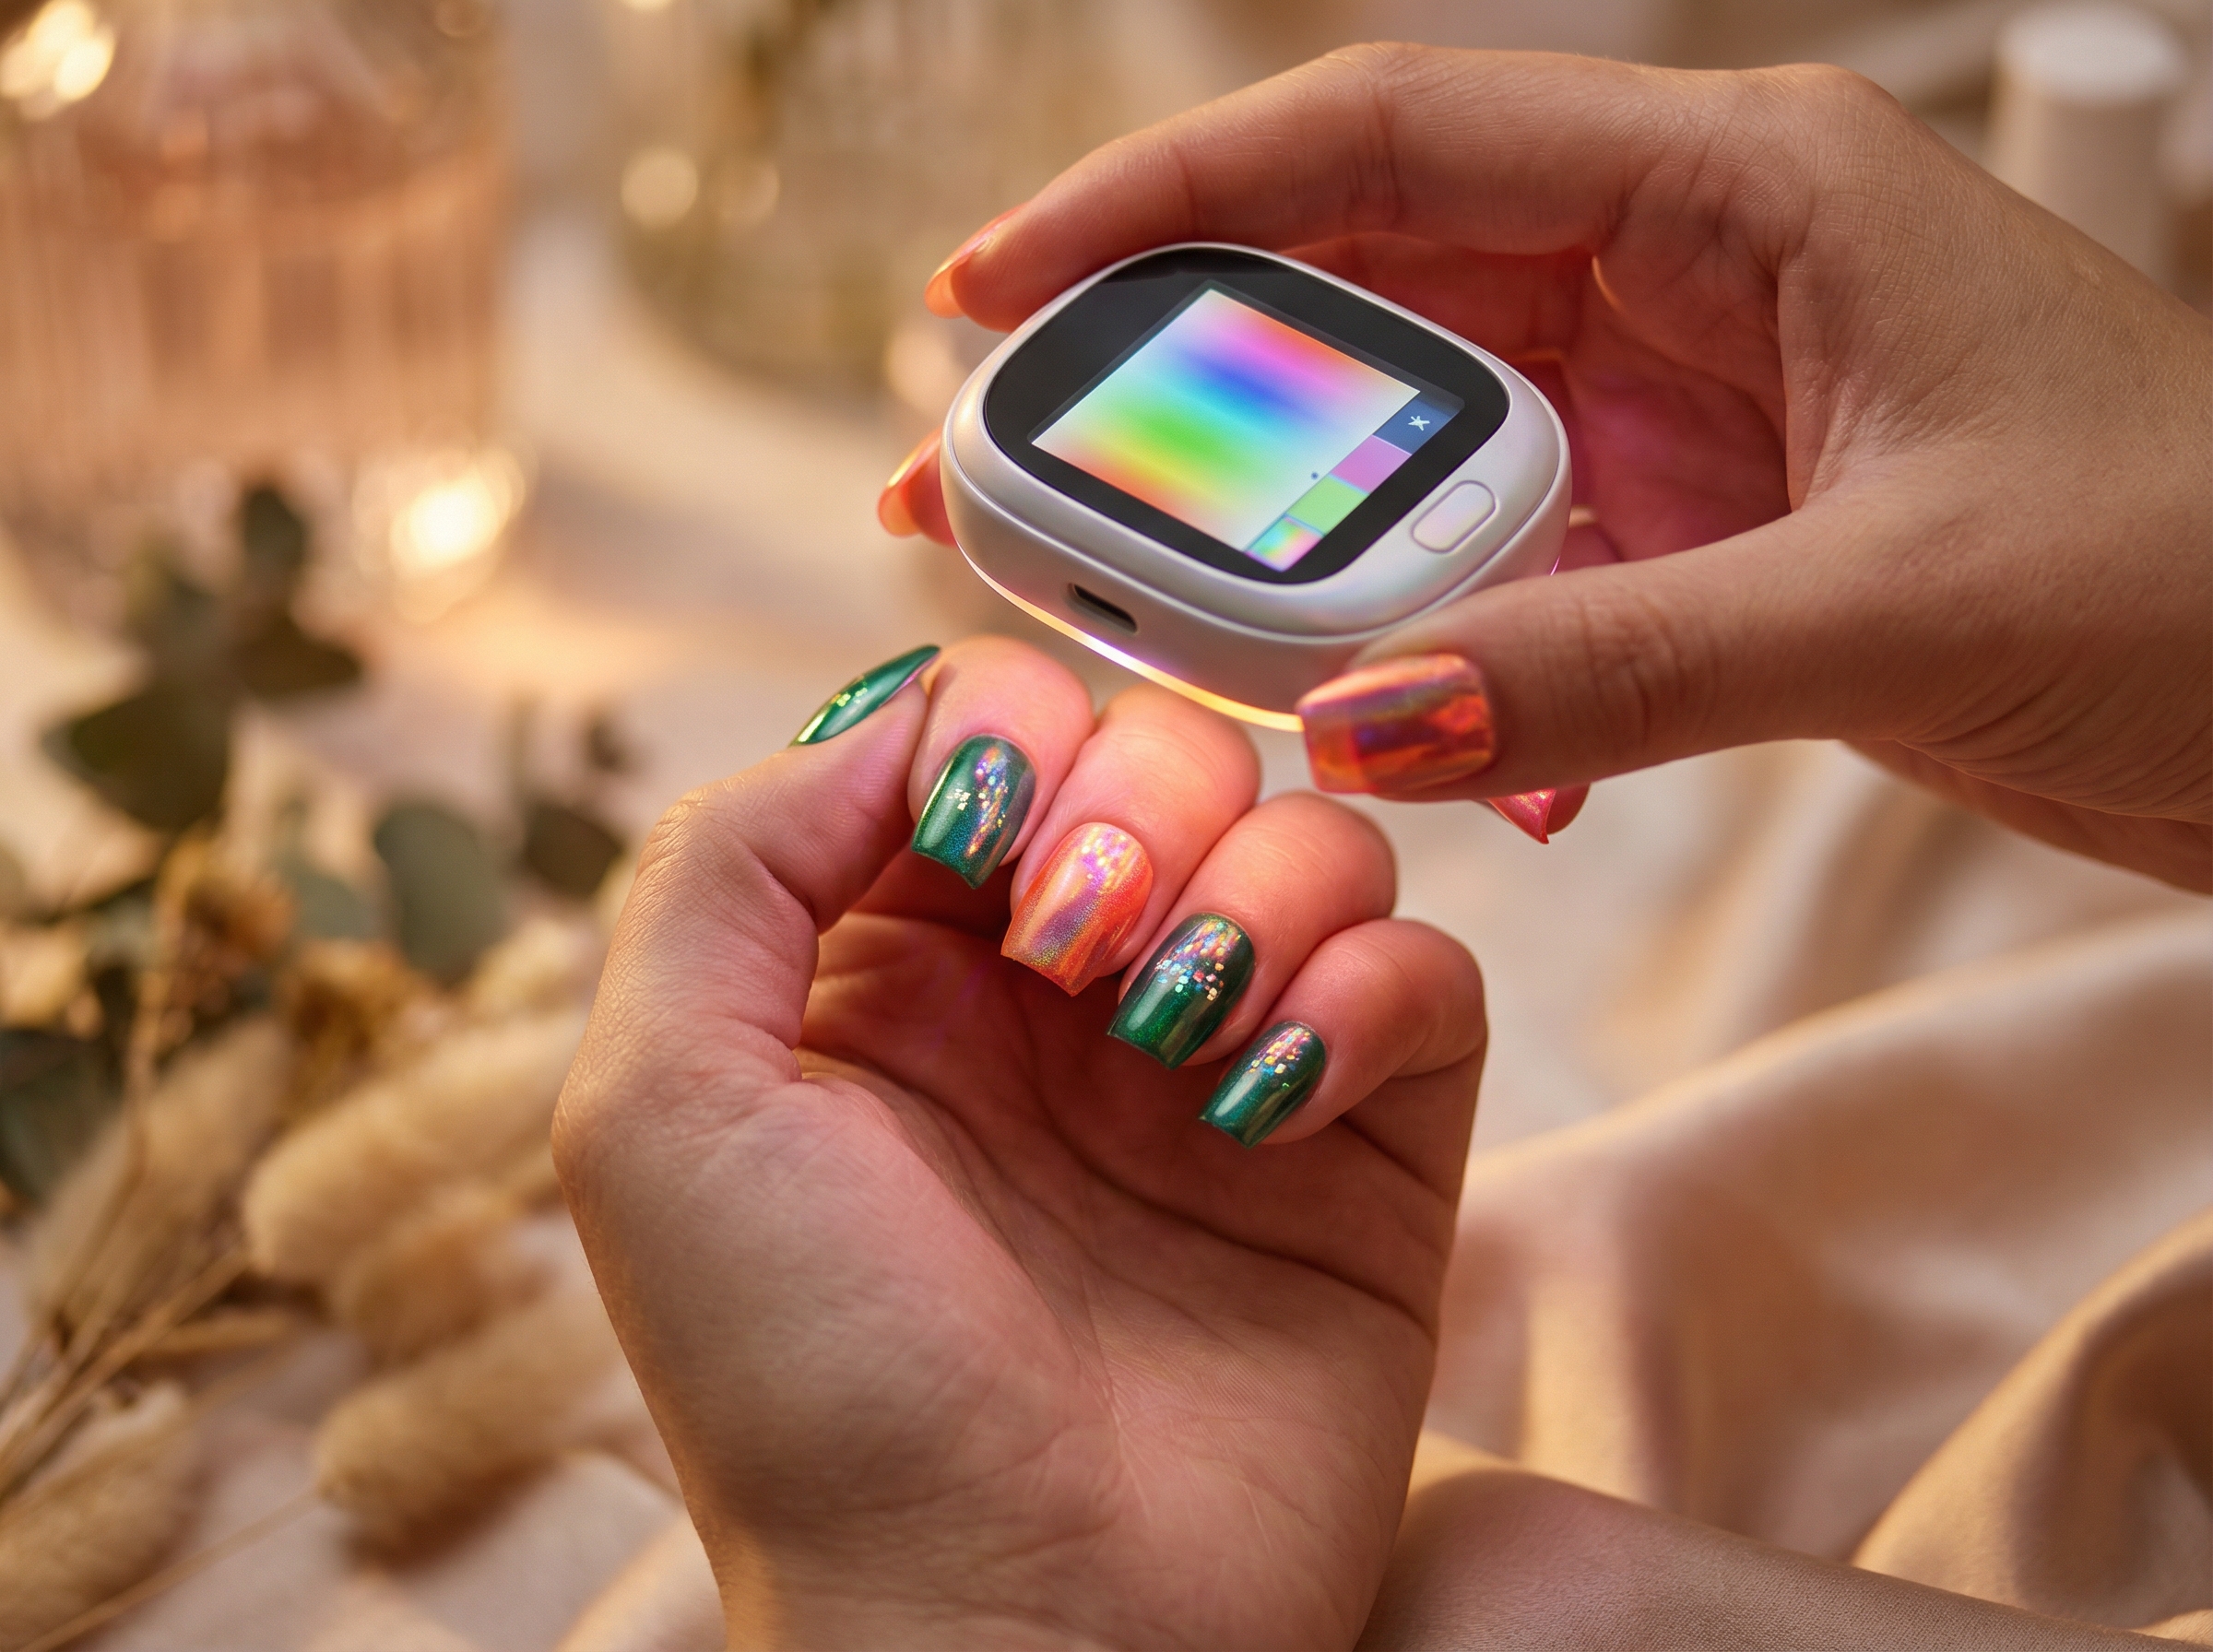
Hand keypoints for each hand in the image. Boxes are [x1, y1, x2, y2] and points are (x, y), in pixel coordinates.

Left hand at [555, 637, 1485, 1650]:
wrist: (1011, 1626)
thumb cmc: (810, 1386)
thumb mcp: (664, 1107)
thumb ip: (730, 863)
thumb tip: (900, 721)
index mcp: (895, 963)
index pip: (988, 725)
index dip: (1006, 737)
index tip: (991, 844)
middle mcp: (1062, 995)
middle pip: (1162, 749)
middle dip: (1136, 808)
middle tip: (1082, 957)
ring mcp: (1220, 1060)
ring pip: (1308, 835)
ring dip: (1260, 892)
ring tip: (1187, 1039)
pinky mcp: (1359, 1146)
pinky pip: (1427, 969)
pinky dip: (1372, 992)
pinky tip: (1274, 1103)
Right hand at [883, 48, 2212, 889]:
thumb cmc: (2196, 586)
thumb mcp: (1894, 607)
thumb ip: (1614, 669)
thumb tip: (1354, 725)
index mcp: (1737, 187)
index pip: (1388, 139)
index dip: (1165, 201)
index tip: (993, 293)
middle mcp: (1682, 264)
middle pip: (1357, 281)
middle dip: (1165, 375)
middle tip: (994, 477)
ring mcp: (1677, 399)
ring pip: (1402, 429)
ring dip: (1266, 519)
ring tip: (1120, 601)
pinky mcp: (1686, 522)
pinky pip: (1484, 550)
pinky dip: (1401, 623)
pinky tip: (1356, 703)